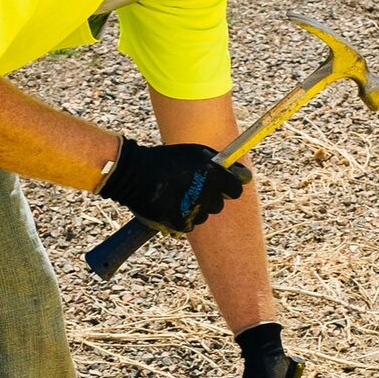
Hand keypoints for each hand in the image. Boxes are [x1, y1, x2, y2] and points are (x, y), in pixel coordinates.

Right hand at [99, 137, 250, 235]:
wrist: (133, 173)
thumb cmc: (167, 160)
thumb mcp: (195, 152)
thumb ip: (221, 163)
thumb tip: (245, 177)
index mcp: (212, 174)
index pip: (236, 189)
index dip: (229, 186)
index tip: (222, 185)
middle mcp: (205, 193)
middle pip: (219, 204)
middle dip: (210, 197)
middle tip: (193, 187)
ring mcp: (192, 210)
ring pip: (204, 215)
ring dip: (196, 207)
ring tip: (178, 194)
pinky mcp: (179, 223)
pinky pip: (189, 225)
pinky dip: (182, 217)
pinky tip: (171, 204)